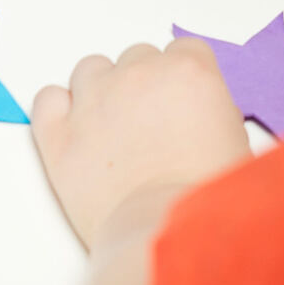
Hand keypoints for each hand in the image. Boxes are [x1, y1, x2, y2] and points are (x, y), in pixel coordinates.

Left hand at [32, 38, 250, 250]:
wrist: (163, 234)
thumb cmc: (207, 199)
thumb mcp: (236, 143)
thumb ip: (213, 111)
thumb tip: (197, 113)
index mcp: (188, 72)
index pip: (184, 50)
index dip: (184, 79)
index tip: (183, 104)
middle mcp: (138, 76)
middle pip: (138, 57)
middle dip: (144, 86)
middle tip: (150, 126)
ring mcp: (94, 101)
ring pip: (91, 69)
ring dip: (101, 91)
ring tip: (112, 129)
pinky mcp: (59, 134)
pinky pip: (47, 98)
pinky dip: (57, 109)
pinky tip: (74, 130)